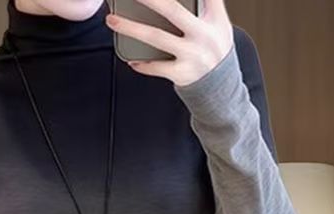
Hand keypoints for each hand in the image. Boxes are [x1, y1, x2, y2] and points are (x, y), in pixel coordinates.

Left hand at [105, 0, 233, 87]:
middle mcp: (203, 34)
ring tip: (111, 20)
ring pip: (156, 37)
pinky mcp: (181, 73)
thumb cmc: (214, 48)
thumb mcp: (219, 23)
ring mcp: (191, 54)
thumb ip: (206, 4)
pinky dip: (142, 64)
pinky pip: (156, 67)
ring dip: (130, 28)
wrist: (222, 87)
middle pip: (171, 9)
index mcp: (214, 16)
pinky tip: (131, 59)